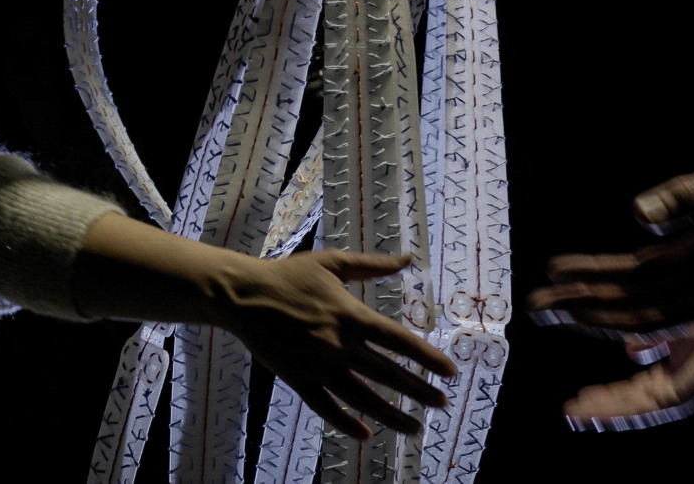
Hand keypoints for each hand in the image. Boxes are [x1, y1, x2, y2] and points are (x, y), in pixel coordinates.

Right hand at [70, 215, 456, 440]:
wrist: (242, 296)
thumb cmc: (288, 274)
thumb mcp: (332, 262)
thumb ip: (372, 264)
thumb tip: (409, 258)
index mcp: (349, 314)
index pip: (398, 340)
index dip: (427, 357)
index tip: (450, 371)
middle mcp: (338, 344)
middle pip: (386, 373)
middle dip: (418, 390)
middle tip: (442, 404)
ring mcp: (317, 365)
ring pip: (362, 397)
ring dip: (391, 414)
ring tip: (415, 427)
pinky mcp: (298, 379)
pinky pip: (326, 407)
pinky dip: (346, 423)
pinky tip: (365, 435)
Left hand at [527, 157, 693, 335]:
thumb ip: (685, 194)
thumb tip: (638, 214)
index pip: (635, 277)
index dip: (591, 280)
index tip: (551, 276)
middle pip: (632, 310)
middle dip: (581, 309)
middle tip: (536, 307)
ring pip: (646, 322)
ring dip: (598, 319)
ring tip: (557, 311)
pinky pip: (668, 324)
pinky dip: (635, 330)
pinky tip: (615, 334)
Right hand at [562, 320, 693, 430]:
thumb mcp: (673, 333)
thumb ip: (650, 340)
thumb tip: (628, 346)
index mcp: (668, 375)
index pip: (631, 390)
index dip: (607, 394)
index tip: (583, 394)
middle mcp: (667, 387)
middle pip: (626, 401)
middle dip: (598, 405)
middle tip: (570, 411)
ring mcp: (670, 392)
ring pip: (628, 406)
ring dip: (600, 409)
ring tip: (573, 412)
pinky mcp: (673, 393)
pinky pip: (638, 405)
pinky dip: (613, 407)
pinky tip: (595, 407)